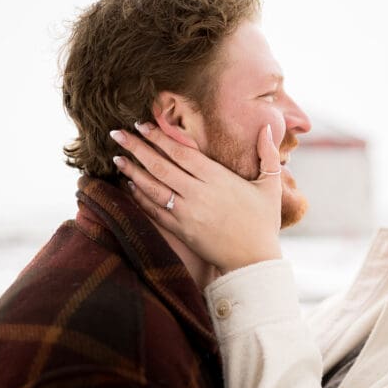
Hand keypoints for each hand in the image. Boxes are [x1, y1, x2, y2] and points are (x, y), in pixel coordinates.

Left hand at [110, 122, 283, 273]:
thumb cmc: (263, 223)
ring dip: (132, 171)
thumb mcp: (270, 187)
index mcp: (218, 179)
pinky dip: (140, 197)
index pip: (181, 153)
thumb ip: (268, 155)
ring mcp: (187, 214)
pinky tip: (130, 185)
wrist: (253, 262)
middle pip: (161, 166)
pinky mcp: (181, 231)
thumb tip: (267, 127)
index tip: (142, 124)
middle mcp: (198, 194)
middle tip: (117, 134)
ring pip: (154, 188)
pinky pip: (155, 210)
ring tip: (117, 157)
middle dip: (137, 148)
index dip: (159, 137)